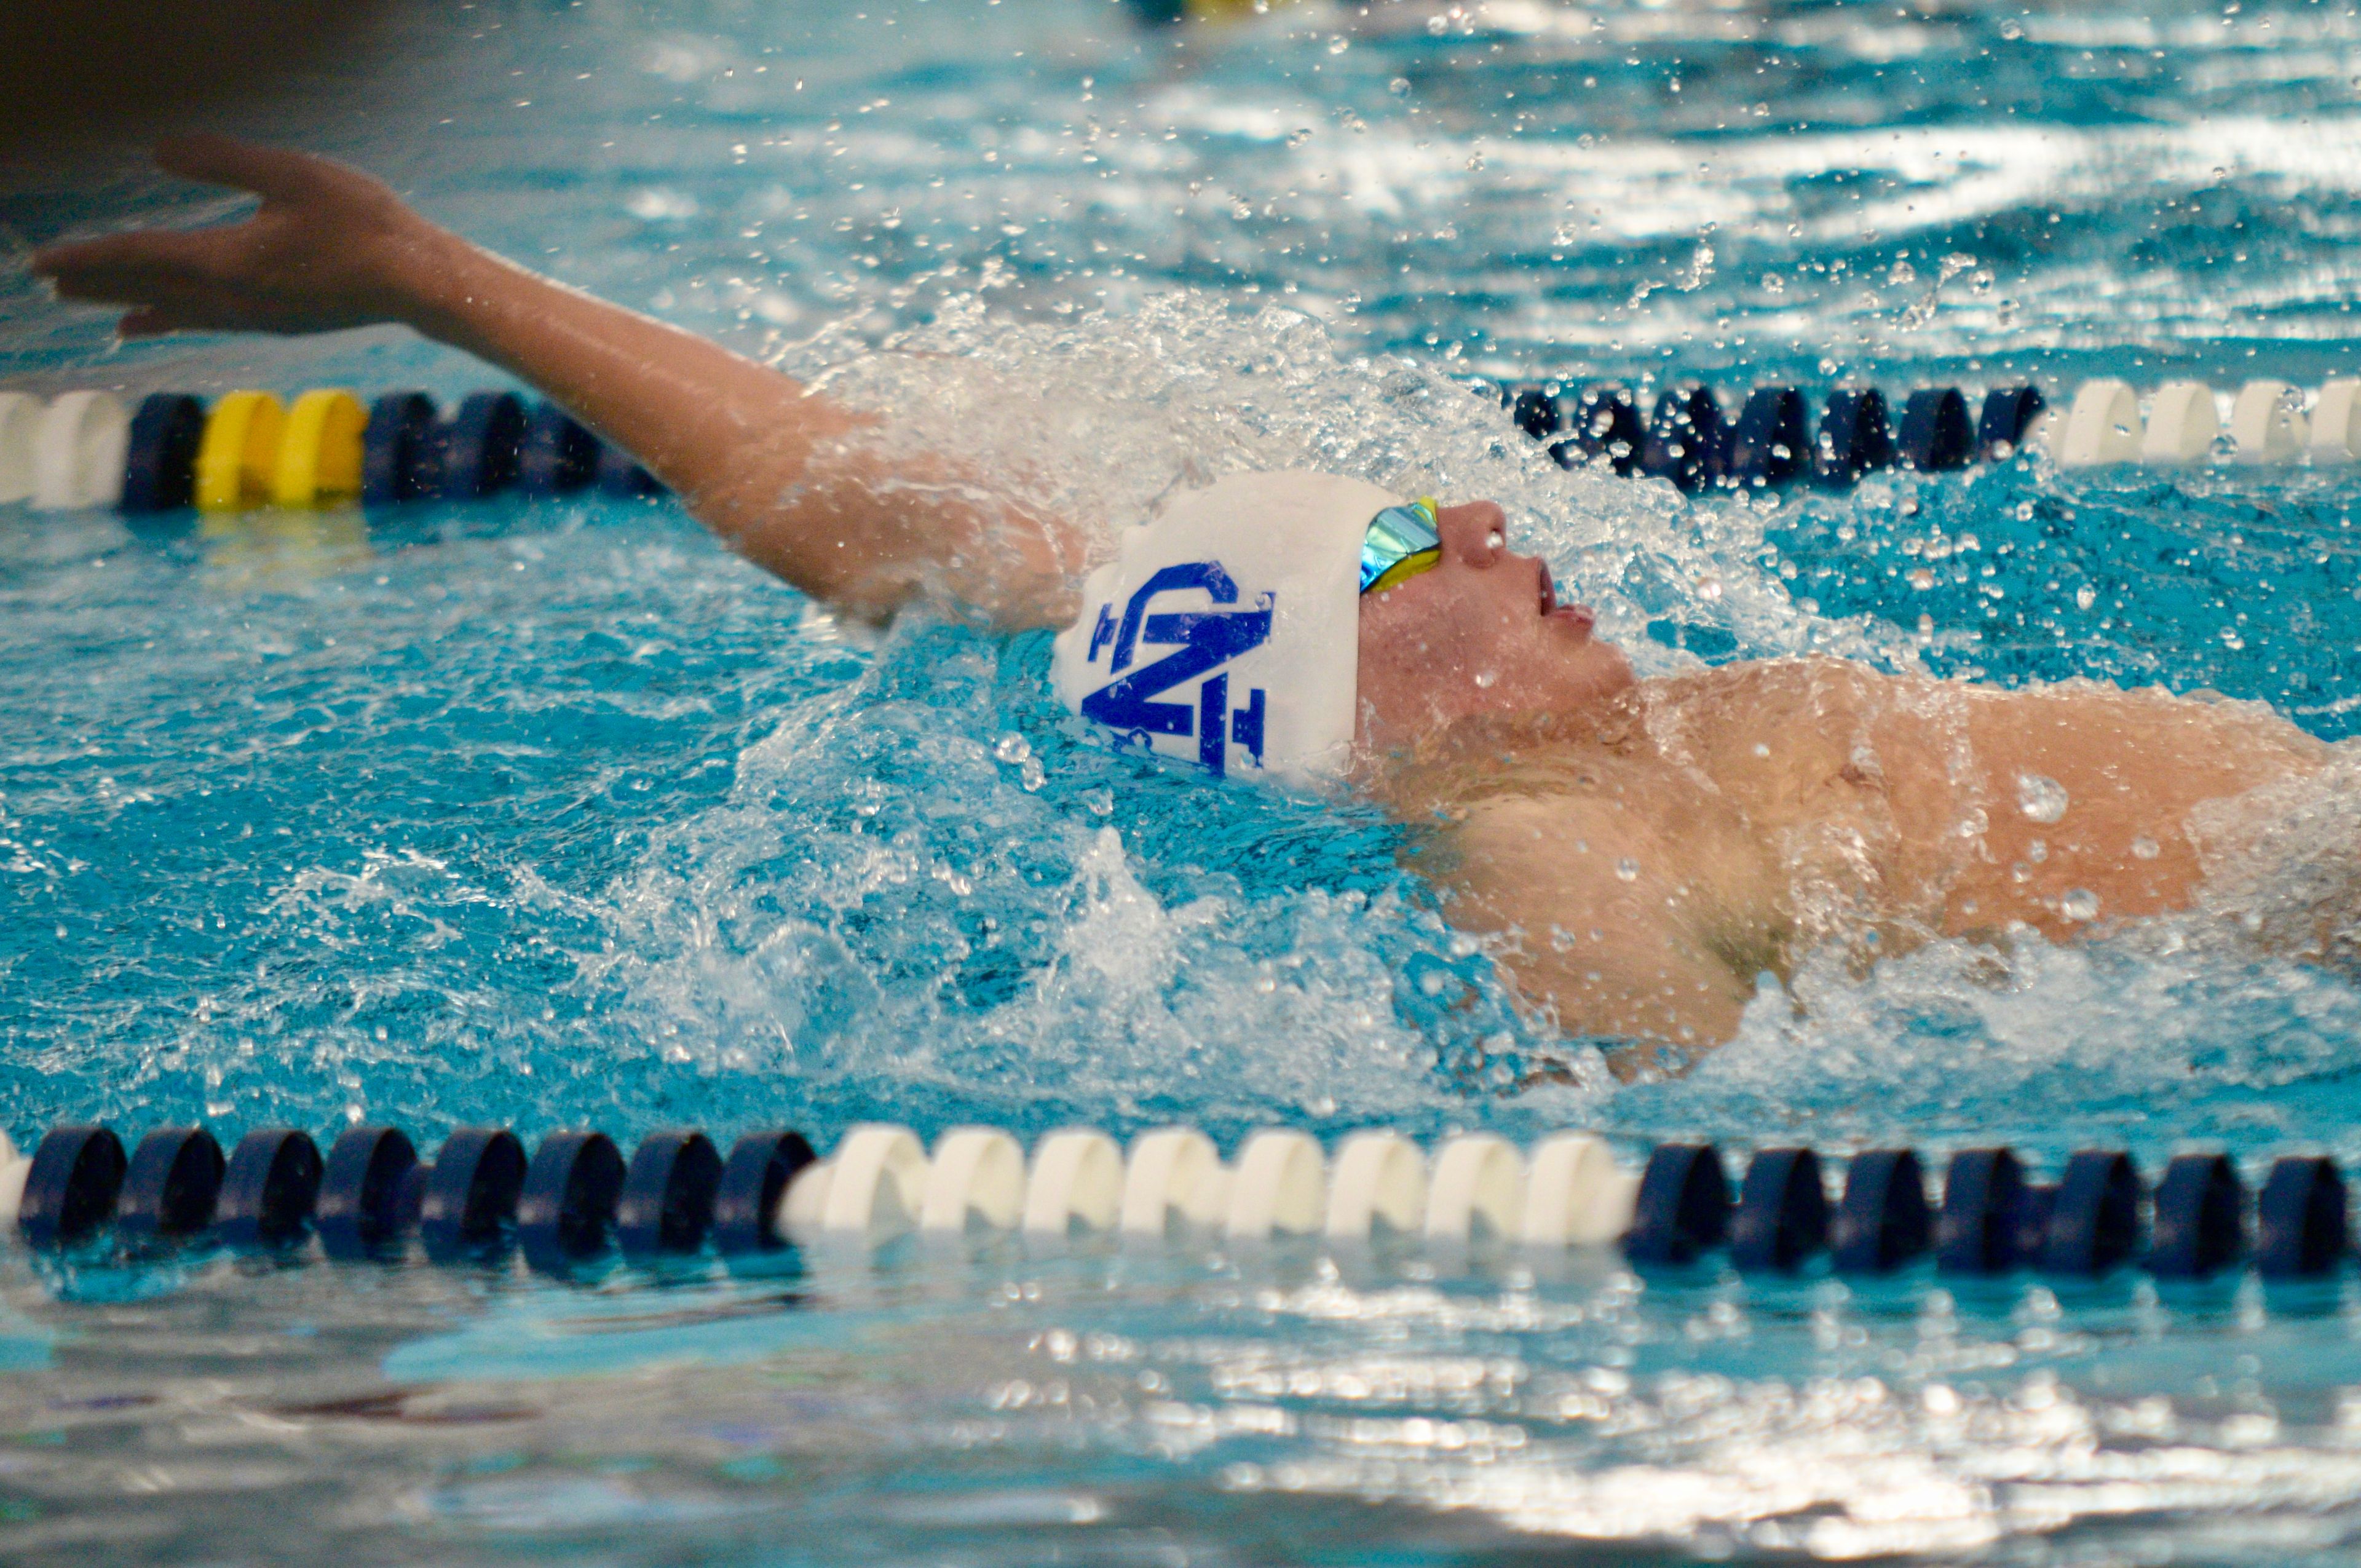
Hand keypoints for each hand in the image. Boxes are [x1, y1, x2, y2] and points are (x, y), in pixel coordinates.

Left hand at [31, 135, 446, 337]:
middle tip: (51, 282)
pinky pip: (207, 321)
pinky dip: (172, 320)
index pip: (140, 256)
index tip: (42, 263)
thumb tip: (158, 151)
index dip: (88, 257)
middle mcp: (231, 296)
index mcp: (227, 260)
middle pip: (148, 289)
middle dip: (98, 283)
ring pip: (176, 309)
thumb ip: (224, 161)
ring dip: (131, 303)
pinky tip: (159, 322)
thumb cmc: (361, 223)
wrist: (417, 282)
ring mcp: (254, 314)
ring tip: (98, 310)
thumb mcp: (290, 175)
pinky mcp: (276, 321)